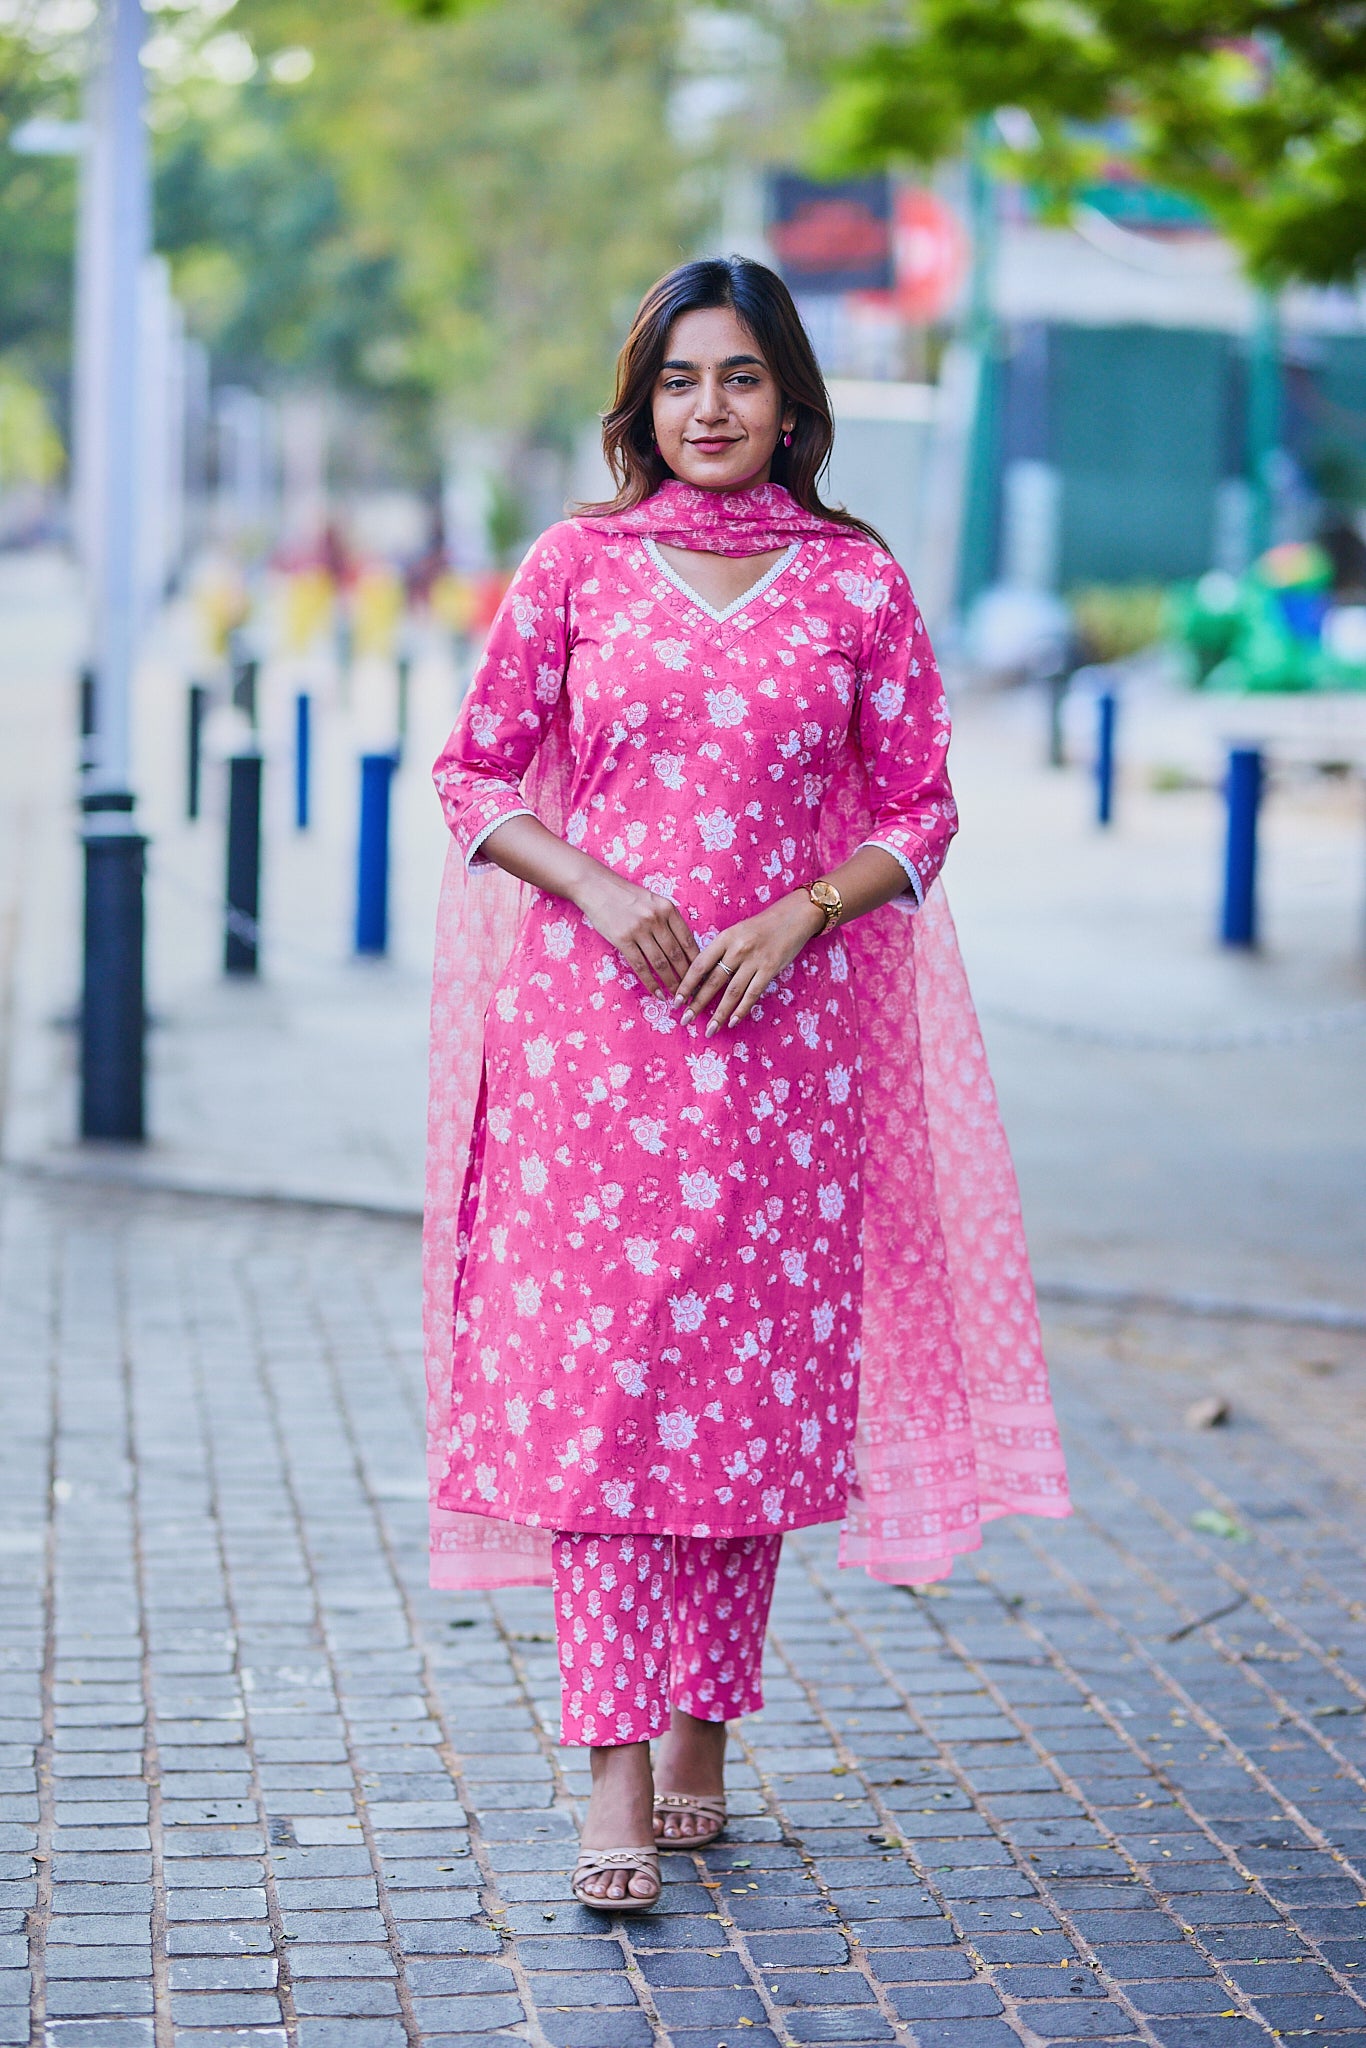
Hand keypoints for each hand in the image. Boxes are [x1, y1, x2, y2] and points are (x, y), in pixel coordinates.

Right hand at [572, 867, 698, 996]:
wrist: (597, 888)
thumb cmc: (626, 896)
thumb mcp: (653, 901)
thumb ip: (667, 920)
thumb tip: (683, 947)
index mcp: (667, 908)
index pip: (688, 939)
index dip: (697, 961)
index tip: (702, 975)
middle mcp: (656, 919)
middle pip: (676, 954)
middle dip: (687, 977)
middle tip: (693, 992)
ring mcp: (639, 929)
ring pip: (660, 963)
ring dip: (671, 983)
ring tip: (677, 996)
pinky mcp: (623, 940)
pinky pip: (640, 966)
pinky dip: (651, 983)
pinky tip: (658, 993)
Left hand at [676, 892, 825, 1034]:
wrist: (794, 916)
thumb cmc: (761, 926)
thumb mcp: (736, 932)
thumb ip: (720, 952)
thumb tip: (701, 978)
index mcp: (725, 937)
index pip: (700, 964)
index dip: (686, 984)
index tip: (676, 1001)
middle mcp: (737, 949)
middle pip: (713, 981)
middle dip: (697, 1003)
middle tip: (685, 1020)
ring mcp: (754, 960)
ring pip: (732, 992)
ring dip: (719, 1014)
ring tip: (709, 1029)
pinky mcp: (770, 969)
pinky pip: (752, 994)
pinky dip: (741, 1010)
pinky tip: (732, 1022)